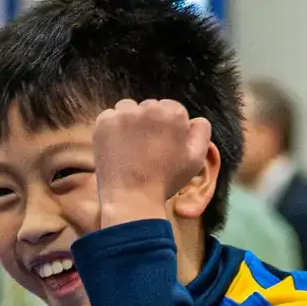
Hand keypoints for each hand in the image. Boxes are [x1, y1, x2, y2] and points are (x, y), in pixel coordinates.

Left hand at [93, 99, 210, 226]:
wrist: (132, 198)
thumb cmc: (166, 181)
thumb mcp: (196, 160)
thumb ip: (202, 132)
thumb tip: (194, 120)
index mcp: (173, 113)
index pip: (173, 110)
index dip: (171, 129)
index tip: (165, 147)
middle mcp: (148, 107)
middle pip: (151, 108)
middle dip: (151, 124)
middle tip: (148, 150)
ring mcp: (124, 114)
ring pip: (130, 109)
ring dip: (132, 122)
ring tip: (133, 148)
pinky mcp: (104, 122)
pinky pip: (111, 117)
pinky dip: (114, 129)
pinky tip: (119, 148)